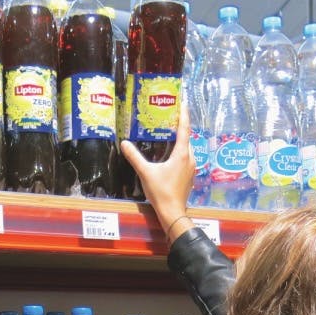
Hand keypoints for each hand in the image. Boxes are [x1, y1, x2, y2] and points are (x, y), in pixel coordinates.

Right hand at [120, 104, 194, 242]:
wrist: (173, 212)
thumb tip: (124, 143)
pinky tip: (171, 154)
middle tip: (171, 116)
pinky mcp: (189, 176)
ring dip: (181, 140)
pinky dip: (180, 151)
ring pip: (187, 148)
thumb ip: (135, 157)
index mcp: (182, 154)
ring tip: (170, 133)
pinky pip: (186, 158)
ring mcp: (192, 168)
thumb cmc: (161, 191)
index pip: (184, 129)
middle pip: (187, 138)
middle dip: (181, 126)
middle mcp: (190, 158)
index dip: (183, 114)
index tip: (182, 102)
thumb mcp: (145, 172)